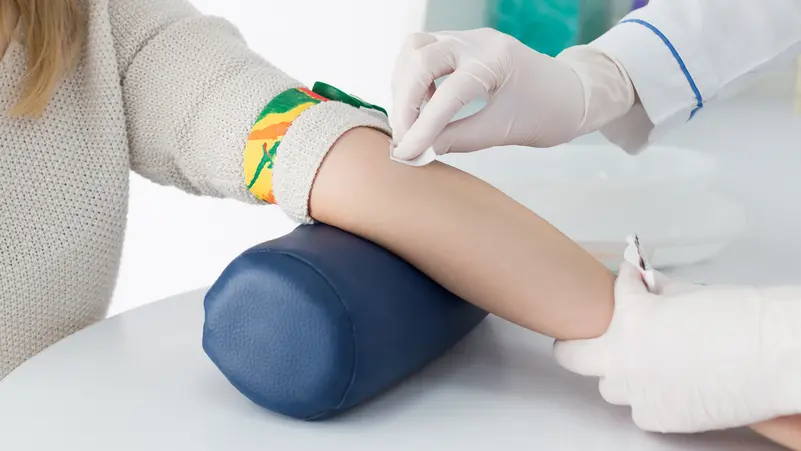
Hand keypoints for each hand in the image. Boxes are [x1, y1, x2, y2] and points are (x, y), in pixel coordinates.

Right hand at [389, 28, 634, 160]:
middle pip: (421, 57)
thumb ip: (460, 139)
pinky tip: (423, 106)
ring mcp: (468, 40)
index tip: (406, 153)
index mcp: (497, 60)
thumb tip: (421, 150)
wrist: (571, 93)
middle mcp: (478, 41)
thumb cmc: (548, 111)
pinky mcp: (461, 47)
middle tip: (403, 137)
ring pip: (416, 49)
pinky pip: (423, 53)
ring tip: (411, 120)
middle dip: (405, 101)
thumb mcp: (505, 131)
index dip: (423, 126)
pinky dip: (413, 80)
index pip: (449, 93)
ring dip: (405, 86)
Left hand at [553, 262, 800, 432]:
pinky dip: (649, 399)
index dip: (626, 282)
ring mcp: (638, 392)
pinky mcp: (658, 418)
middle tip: (581, 339)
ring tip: (642, 365)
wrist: (776, 355)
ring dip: (619, 374)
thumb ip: (657, 292)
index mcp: (629, 318)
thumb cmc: (742, 320)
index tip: (630, 281)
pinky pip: (639, 410)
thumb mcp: (689, 293)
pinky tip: (670, 387)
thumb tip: (646, 286)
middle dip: (574, 344)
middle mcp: (623, 357)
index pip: (615, 292)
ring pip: (608, 387)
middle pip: (571, 356)